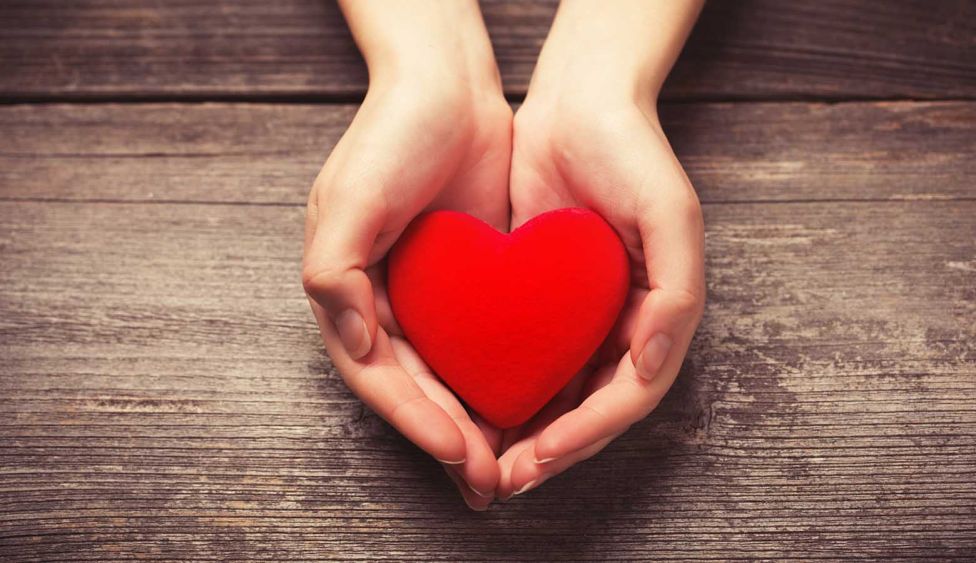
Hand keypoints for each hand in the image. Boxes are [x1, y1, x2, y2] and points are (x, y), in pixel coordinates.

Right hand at [303, 0, 509, 509]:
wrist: (449, 86)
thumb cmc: (391, 135)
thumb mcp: (351, 199)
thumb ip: (334, 273)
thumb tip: (353, 343)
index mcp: (346, 292)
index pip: (379, 376)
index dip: (415, 420)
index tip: (457, 452)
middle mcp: (383, 303)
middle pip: (414, 390)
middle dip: (448, 438)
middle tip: (488, 481)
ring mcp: (428, 298)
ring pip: (449, 379)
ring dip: (474, 425)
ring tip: (508, 466)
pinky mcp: (469, 285)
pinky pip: (482, 346)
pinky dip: (497, 382)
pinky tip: (526, 408)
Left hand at [495, 0, 705, 497]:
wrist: (579, 102)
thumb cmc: (633, 153)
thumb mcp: (669, 214)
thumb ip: (675, 294)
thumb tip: (649, 366)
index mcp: (659, 314)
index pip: (626, 397)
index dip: (586, 434)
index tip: (538, 459)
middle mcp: (624, 323)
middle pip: (590, 408)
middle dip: (551, 450)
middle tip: (504, 480)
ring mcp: (584, 313)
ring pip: (557, 392)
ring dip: (526, 432)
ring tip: (487, 462)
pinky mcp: (545, 297)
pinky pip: (527, 355)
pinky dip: (507, 387)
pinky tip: (474, 404)